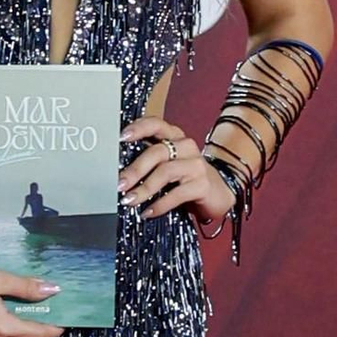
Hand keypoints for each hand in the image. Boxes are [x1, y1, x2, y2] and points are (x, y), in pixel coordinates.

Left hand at [118, 115, 238, 224]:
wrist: (218, 193)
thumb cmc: (185, 177)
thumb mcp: (167, 164)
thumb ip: (147, 161)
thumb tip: (117, 173)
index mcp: (174, 136)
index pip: (156, 124)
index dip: (138, 128)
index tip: (121, 138)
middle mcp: (186, 146)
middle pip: (157, 152)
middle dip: (135, 170)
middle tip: (119, 184)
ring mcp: (196, 165)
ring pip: (165, 172)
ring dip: (144, 189)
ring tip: (129, 201)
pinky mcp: (202, 185)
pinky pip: (177, 194)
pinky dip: (159, 204)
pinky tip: (147, 212)